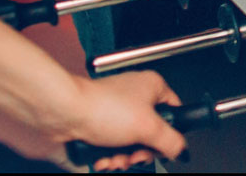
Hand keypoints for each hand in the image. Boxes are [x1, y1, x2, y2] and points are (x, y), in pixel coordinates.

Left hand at [52, 71, 185, 170]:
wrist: (63, 114)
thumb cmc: (101, 107)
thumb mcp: (148, 127)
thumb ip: (171, 141)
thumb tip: (182, 150)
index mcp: (152, 87)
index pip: (174, 111)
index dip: (169, 132)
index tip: (162, 146)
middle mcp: (134, 97)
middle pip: (150, 134)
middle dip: (140, 152)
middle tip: (134, 155)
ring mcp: (114, 112)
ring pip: (129, 144)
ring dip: (122, 158)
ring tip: (114, 158)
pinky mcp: (98, 126)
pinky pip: (111, 147)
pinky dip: (107, 157)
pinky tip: (102, 158)